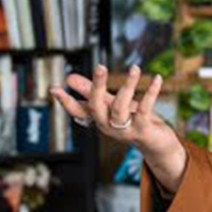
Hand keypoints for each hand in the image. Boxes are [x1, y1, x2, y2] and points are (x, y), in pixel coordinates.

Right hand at [52, 66, 187, 192]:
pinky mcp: (143, 130)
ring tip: (135, 68)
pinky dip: (151, 93)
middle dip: (97, 87)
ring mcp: (125, 130)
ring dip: (128, 86)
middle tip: (100, 66)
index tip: (54, 89)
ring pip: (120, 108)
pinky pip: (144, 109)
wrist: (157, 144)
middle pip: (96, 107)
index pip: (78, 111)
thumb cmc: (132, 121)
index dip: (66, 101)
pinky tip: (157, 79)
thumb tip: (68, 78)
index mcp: (99, 119)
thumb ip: (92, 92)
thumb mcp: (111, 104)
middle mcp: (108, 126)